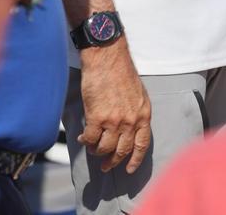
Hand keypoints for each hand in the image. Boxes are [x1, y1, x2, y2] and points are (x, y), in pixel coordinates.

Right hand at [78, 41, 151, 173]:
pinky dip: (85, 141)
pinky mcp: (98, 117)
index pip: (142, 144)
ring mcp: (115, 120)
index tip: (129, 169)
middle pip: (122, 150)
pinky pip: (90, 139)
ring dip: (97, 150)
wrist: (107, 56)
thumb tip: (128, 127)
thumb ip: (134, 111)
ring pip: (105, 148)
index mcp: (143, 113)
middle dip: (113, 161)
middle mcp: (131, 120)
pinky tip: (82, 137)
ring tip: (92, 147)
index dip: (135, 160)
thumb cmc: (120, 70)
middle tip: (105, 166)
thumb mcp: (137, 93)